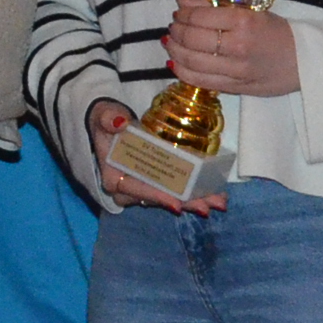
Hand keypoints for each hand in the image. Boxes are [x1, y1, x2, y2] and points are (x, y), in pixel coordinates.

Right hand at [89, 96, 220, 215]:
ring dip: (193, 201)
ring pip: (168, 198)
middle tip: (206, 207)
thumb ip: (107, 117)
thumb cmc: (108, 119)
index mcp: (113, 177)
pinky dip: (194, 194)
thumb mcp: (104, 115)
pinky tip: (214, 194)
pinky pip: (174, 192)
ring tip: (218, 202)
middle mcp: (127, 189)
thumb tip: (119, 122)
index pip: (134, 189)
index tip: (176, 203)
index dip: (155, 196)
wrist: (113, 123)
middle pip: (156, 199)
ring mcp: (143, 188)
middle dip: (182, 204)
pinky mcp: (156, 183)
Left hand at [164, 1, 299, 96]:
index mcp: (245, 21)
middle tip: (173, 26)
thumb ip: (215, 7)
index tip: (179, 12)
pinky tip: (175, 62)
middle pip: (192, 38)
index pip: (201, 16)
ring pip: (192, 61)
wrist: (303, 61)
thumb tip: (181, 2)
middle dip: (176, 30)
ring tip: (171, 41)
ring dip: (175, 49)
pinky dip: (181, 71)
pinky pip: (199, 81)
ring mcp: (235, 69)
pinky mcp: (234, 87)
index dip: (183, 14)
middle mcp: (238, 45)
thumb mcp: (251, 11)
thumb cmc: (277, 32)